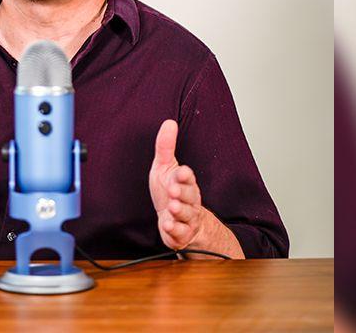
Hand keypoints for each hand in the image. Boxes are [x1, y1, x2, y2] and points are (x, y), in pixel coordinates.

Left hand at [149, 119, 205, 249]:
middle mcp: (189, 201)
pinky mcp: (180, 233)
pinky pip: (179, 232)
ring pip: (185, 214)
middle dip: (182, 193)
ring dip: (179, 211)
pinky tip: (167, 225)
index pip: (188, 178)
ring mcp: (185, 218)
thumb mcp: (165, 167)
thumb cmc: (170, 191)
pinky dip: (174, 229)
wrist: (177, 221)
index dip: (184, 176)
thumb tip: (169, 122)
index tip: (181, 172)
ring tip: (171, 208)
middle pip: (189, 196)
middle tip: (173, 191)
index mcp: (185, 183)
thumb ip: (166, 147)